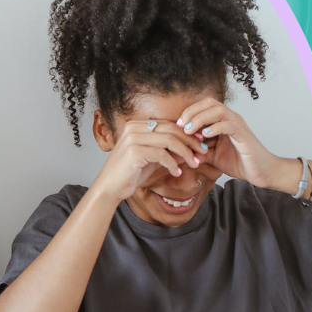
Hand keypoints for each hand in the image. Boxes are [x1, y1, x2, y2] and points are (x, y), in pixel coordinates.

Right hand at [92, 119, 206, 203]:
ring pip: (169, 140)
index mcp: (136, 125)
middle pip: (171, 129)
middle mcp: (133, 128)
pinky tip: (177, 173)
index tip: (199, 143)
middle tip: (202, 151)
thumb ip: (168, 152)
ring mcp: (133, 139)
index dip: (187, 133)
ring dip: (185, 153)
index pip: (168, 124)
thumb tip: (189, 150)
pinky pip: (162, 154)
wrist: (109, 188)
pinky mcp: (134, 152)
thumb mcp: (151, 159)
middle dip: (190, 141)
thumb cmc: (129, 174)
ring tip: (194, 163)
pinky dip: (173, 164)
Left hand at [176, 98, 281, 186]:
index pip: (204, 105)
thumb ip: (198, 151)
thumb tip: (179, 150)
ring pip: (218, 110)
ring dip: (200, 118)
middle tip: (180, 125)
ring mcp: (238, 125)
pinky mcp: (243, 134)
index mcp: (222, 121)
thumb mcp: (212, 156)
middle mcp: (230, 118)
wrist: (260, 172)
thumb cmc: (239, 162)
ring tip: (190, 131)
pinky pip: (228, 124)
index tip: (177, 125)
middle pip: (210, 102)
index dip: (189, 112)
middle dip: (192, 111)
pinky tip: (205, 136)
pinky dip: (214, 128)